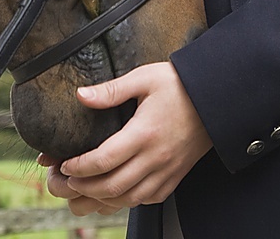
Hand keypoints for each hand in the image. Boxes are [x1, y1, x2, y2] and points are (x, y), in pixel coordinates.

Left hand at [39, 61, 211, 213]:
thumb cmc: (180, 84)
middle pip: (112, 186)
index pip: (104, 160)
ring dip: (101, 200)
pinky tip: (113, 194)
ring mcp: (167, 171)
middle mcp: (155, 157)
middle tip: (63, 182)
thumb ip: (111, 89)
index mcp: (144, 132)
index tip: (64, 164)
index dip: (79, 167)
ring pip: (128, 199)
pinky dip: (126, 202)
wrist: (216, 97)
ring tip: (80, 193)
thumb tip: (81, 95)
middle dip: (82, 189)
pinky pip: (147, 199)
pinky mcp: (175, 177)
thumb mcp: (144, 77)